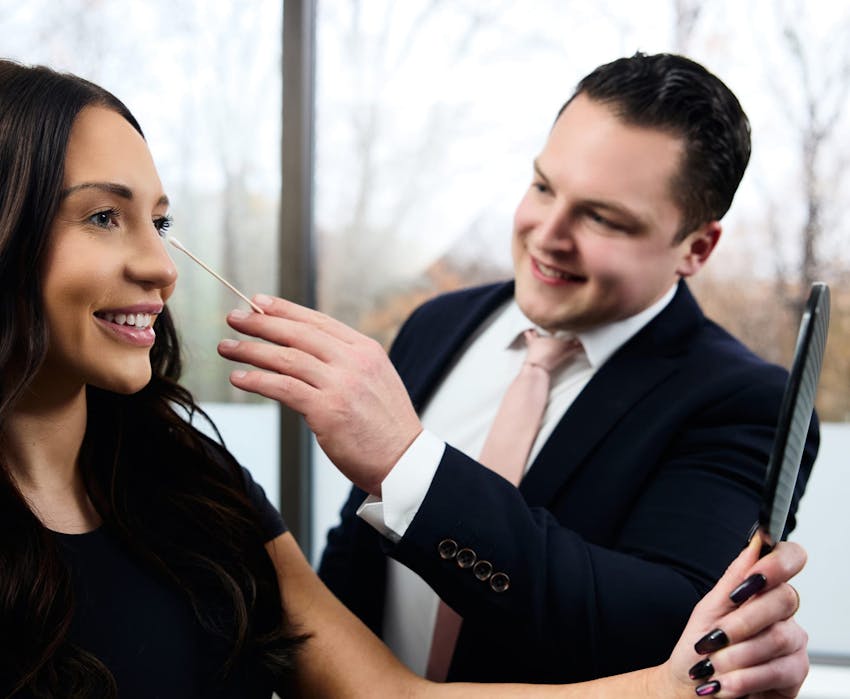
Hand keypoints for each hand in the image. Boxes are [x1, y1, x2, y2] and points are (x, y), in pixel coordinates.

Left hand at [217, 294, 422, 494]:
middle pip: (298, 334)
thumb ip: (346, 365)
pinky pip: (283, 388)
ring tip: (227, 347)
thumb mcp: (374, 382)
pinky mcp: (328, 411)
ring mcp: (341, 385)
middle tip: (234, 318)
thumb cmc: (386, 428)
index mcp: (366, 350)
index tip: (259, 302)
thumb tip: (306, 356)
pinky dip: (257, 380)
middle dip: (261, 323)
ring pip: (286, 358)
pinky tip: (239, 378)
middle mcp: (354, 362)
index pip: (318, 321)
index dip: (285, 310)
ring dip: (251, 350)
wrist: (404, 462)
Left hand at [661, 536, 807, 697]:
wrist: (693, 689)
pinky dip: (744, 678)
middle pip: (784, 599)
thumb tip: (756, 542)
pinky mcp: (796, 672)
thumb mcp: (708, 610)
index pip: (790, 559)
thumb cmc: (700, 649)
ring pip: (779, 637)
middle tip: (712, 639)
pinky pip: (779, 670)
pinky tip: (723, 684)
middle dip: (742, 621)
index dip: (778, 563)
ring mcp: (793, 641)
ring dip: (737, 655)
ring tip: (712, 667)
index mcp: (761, 589)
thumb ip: (733, 578)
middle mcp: (783, 612)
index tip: (752, 578)